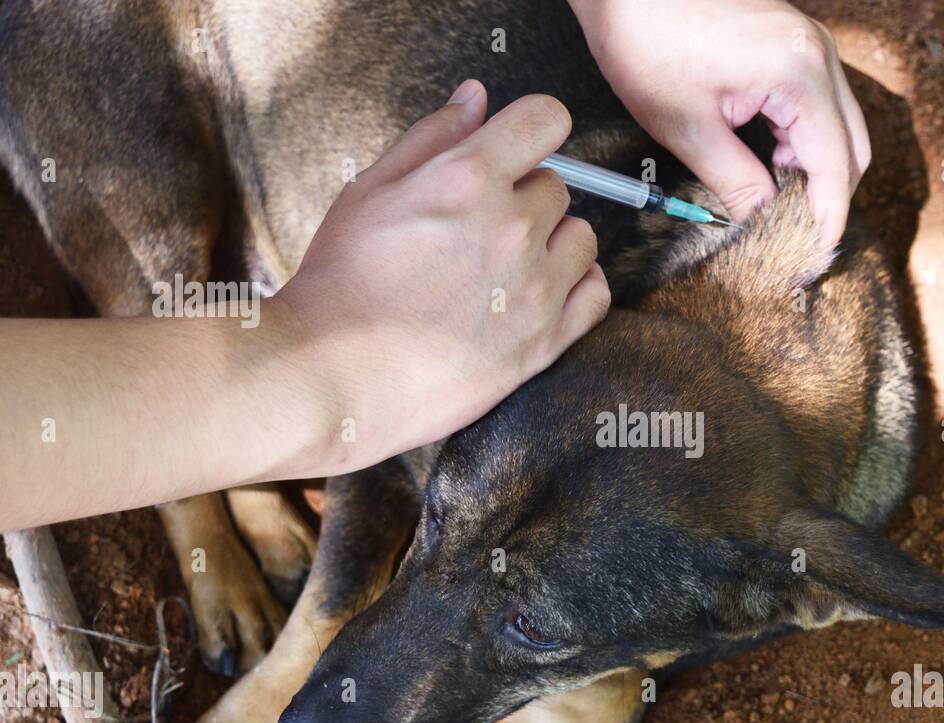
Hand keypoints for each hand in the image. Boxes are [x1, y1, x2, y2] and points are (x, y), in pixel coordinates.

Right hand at [0, 82, 609, 529]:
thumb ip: (427, 138)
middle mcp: (508, 225)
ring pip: (582, 240)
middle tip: (486, 234)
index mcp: (463, 177)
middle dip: (530, 198)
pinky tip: (535, 303)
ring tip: (502, 275)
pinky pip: (596, 298)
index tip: (515, 153)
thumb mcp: (365, 194)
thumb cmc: (326, 282)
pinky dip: (577, 293)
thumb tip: (475, 94)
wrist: (323, 382)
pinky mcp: (541, 346)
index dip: (534, 133)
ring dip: (554, 246)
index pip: (547, 119)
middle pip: (562, 185)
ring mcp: (530, 289)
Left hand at [570, 0, 868, 246]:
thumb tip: (760, 223)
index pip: (835, 162)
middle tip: (795, 236)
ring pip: (840, 125)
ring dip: (816, 168)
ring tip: (778, 203)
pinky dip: (805, 139)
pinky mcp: (794, 42)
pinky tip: (772, 162)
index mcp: (798, 73)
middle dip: (828, 195)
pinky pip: (820, 103)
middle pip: (851, 146)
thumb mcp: (688, 127)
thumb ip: (735, 181)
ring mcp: (810, 43)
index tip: (817, 254)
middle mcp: (817, 53)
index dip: (829, 215)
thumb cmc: (647, 42)